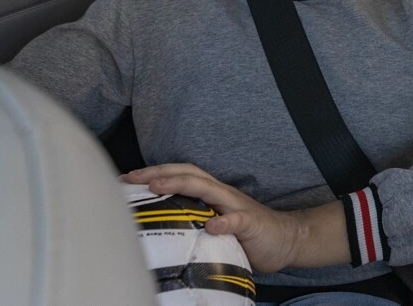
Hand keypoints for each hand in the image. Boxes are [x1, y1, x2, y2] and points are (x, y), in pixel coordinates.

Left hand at [126, 163, 310, 272]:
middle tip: (133, 177)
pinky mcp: (252, 223)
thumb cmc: (245, 233)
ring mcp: (237, 207)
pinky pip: (237, 221)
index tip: (126, 178)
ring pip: (208, 189)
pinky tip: (212, 226)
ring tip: (157, 187)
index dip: (154, 173)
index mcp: (211, 193)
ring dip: (181, 185)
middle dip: (160, 173)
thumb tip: (157, 221)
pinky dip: (225, 222)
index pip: (180, 175)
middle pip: (189, 174)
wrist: (285, 239)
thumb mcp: (214, 222)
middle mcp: (222, 194)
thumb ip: (193, 217)